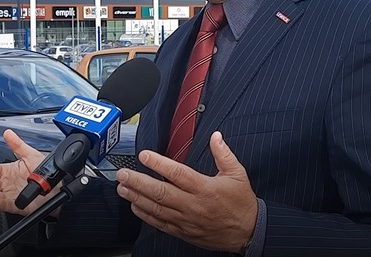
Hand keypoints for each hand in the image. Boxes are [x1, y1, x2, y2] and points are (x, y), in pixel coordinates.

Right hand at [0, 129, 58, 216]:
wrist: (59, 187)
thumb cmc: (46, 172)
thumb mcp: (31, 155)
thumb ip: (18, 145)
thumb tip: (8, 133)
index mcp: (10, 171)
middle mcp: (9, 183)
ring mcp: (12, 194)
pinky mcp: (18, 205)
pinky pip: (7, 205)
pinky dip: (0, 203)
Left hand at [116, 131, 257, 252]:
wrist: (248, 233)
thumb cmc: (241, 204)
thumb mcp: (238, 174)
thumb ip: (224, 154)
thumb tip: (215, 136)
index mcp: (204, 188)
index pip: (177, 173)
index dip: (158, 164)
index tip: (144, 155)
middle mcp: (192, 205)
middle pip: (160, 192)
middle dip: (138, 182)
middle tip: (123, 173)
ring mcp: (186, 220)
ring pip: (156, 208)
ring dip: (136, 197)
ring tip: (122, 187)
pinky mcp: (183, 231)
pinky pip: (160, 223)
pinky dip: (145, 215)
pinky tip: (134, 206)